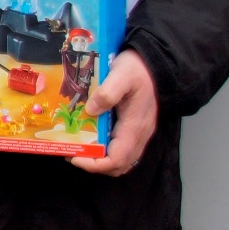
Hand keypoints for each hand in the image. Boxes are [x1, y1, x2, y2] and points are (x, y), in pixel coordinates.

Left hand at [70, 48, 158, 176]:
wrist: (154, 64)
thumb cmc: (138, 69)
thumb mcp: (121, 75)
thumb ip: (108, 93)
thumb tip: (91, 110)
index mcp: (135, 126)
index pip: (117, 159)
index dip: (95, 165)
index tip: (76, 157)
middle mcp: (139, 134)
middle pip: (119, 165)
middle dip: (95, 165)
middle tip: (74, 153)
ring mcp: (139, 133)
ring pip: (121, 160)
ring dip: (100, 160)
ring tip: (80, 148)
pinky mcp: (135, 129)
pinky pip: (122, 149)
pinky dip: (106, 152)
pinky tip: (92, 139)